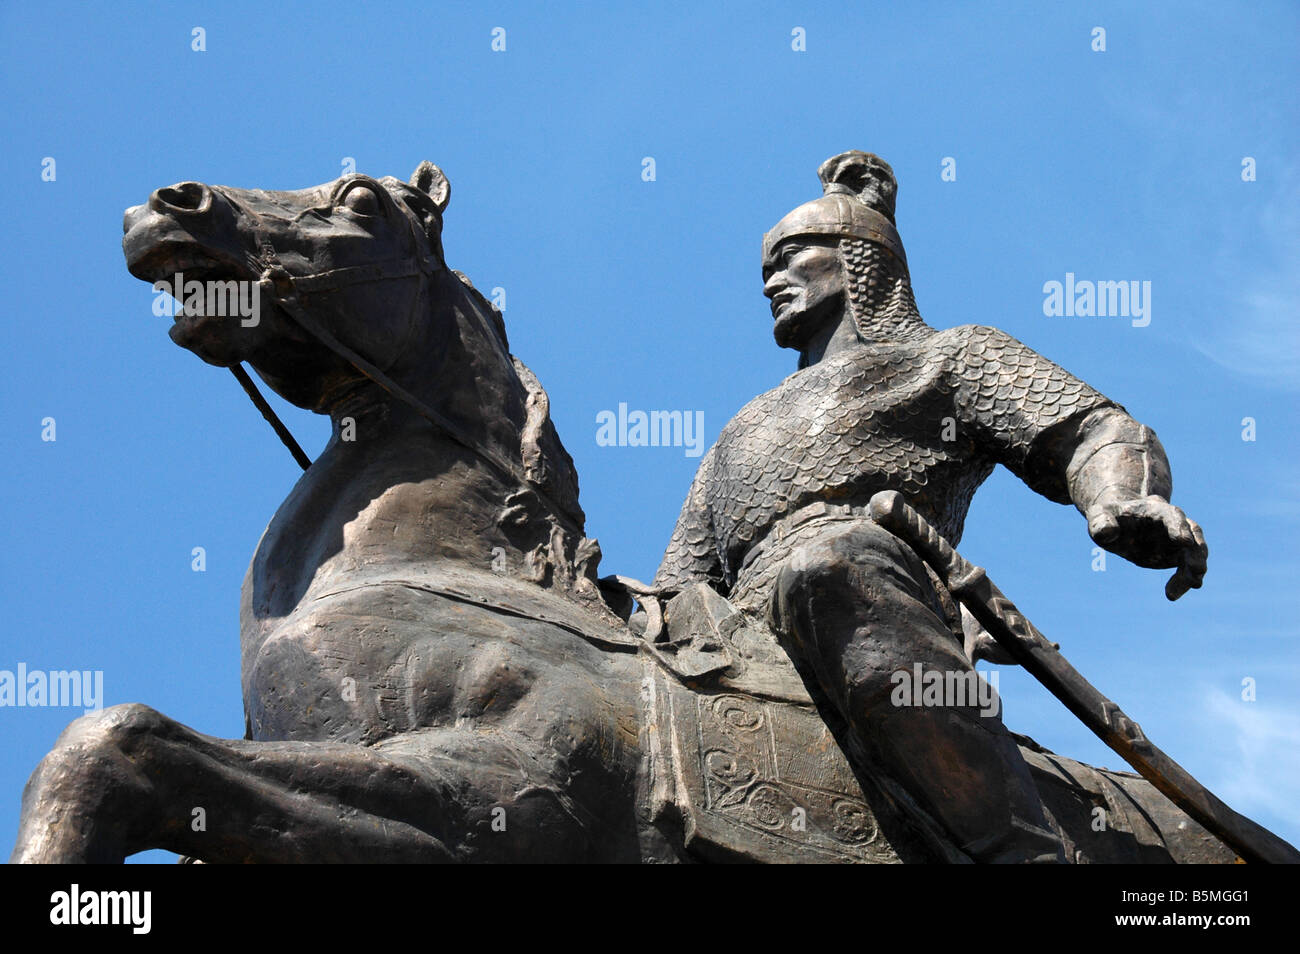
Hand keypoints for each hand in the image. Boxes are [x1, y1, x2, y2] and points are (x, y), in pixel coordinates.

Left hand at [1086, 491, 1207, 600]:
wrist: (1116, 521)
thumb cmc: (1108, 516)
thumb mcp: (1099, 516)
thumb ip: (1101, 522)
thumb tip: (1106, 532)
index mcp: (1154, 509)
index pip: (1172, 515)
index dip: (1179, 527)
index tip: (1185, 542)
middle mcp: (1172, 522)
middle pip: (1192, 533)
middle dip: (1196, 552)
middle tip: (1197, 571)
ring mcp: (1177, 538)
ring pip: (1195, 551)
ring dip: (1194, 570)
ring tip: (1183, 589)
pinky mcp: (1176, 553)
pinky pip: (1187, 567)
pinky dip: (1184, 580)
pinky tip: (1171, 595)